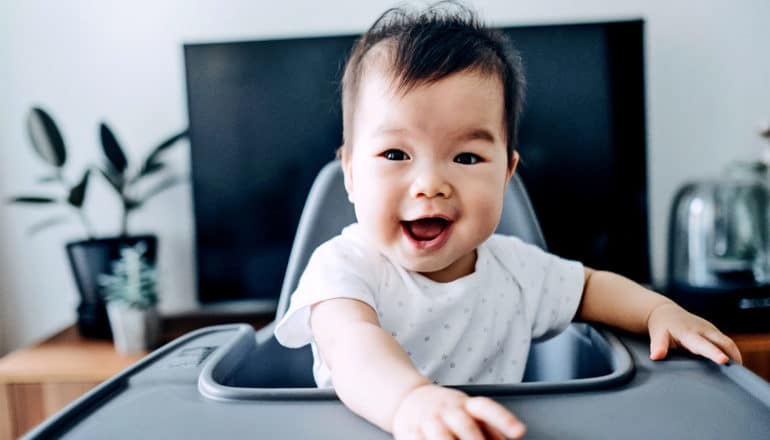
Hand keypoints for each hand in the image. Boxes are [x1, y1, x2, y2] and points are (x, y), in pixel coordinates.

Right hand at [392, 384, 525, 438]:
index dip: (504, 419)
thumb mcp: (469, 411)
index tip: (520, 432)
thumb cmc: (447, 410)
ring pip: (440, 435)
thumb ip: (490, 428)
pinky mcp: (411, 430)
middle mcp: (448, 409)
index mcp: (466, 405)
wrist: (408, 398)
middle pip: (465, 424)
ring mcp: (429, 420)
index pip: (487, 408)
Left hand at [647, 302, 741, 364]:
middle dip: (733, 356)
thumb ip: (658, 346)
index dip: (714, 353)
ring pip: (728, 343)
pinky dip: (732, 353)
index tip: (724, 360)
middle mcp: (703, 330)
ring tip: (737, 373)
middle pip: (724, 343)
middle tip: (737, 374)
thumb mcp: (657, 335)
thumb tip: (656, 356)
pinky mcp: (714, 331)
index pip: (704, 344)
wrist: (665, 313)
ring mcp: (710, 329)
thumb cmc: (662, 326)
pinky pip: (727, 342)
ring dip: (735, 356)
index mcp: (689, 333)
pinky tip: (733, 364)